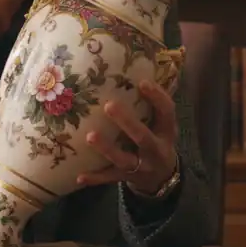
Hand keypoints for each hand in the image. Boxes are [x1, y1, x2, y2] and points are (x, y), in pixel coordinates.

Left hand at [78, 80, 178, 195]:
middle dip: (127, 122)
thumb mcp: (163, 125)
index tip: (142, 82)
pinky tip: (78, 176)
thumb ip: (153, 103)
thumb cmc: (157, 140)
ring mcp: (141, 166)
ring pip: (124, 159)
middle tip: (109, 105)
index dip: (157, 97)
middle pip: (142, 137)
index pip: (167, 112)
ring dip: (107, 149)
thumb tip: (141, 68)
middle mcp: (155, 150)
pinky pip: (109, 178)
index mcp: (166, 132)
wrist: (163, 179)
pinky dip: (94, 178)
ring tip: (90, 136)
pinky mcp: (126, 178)